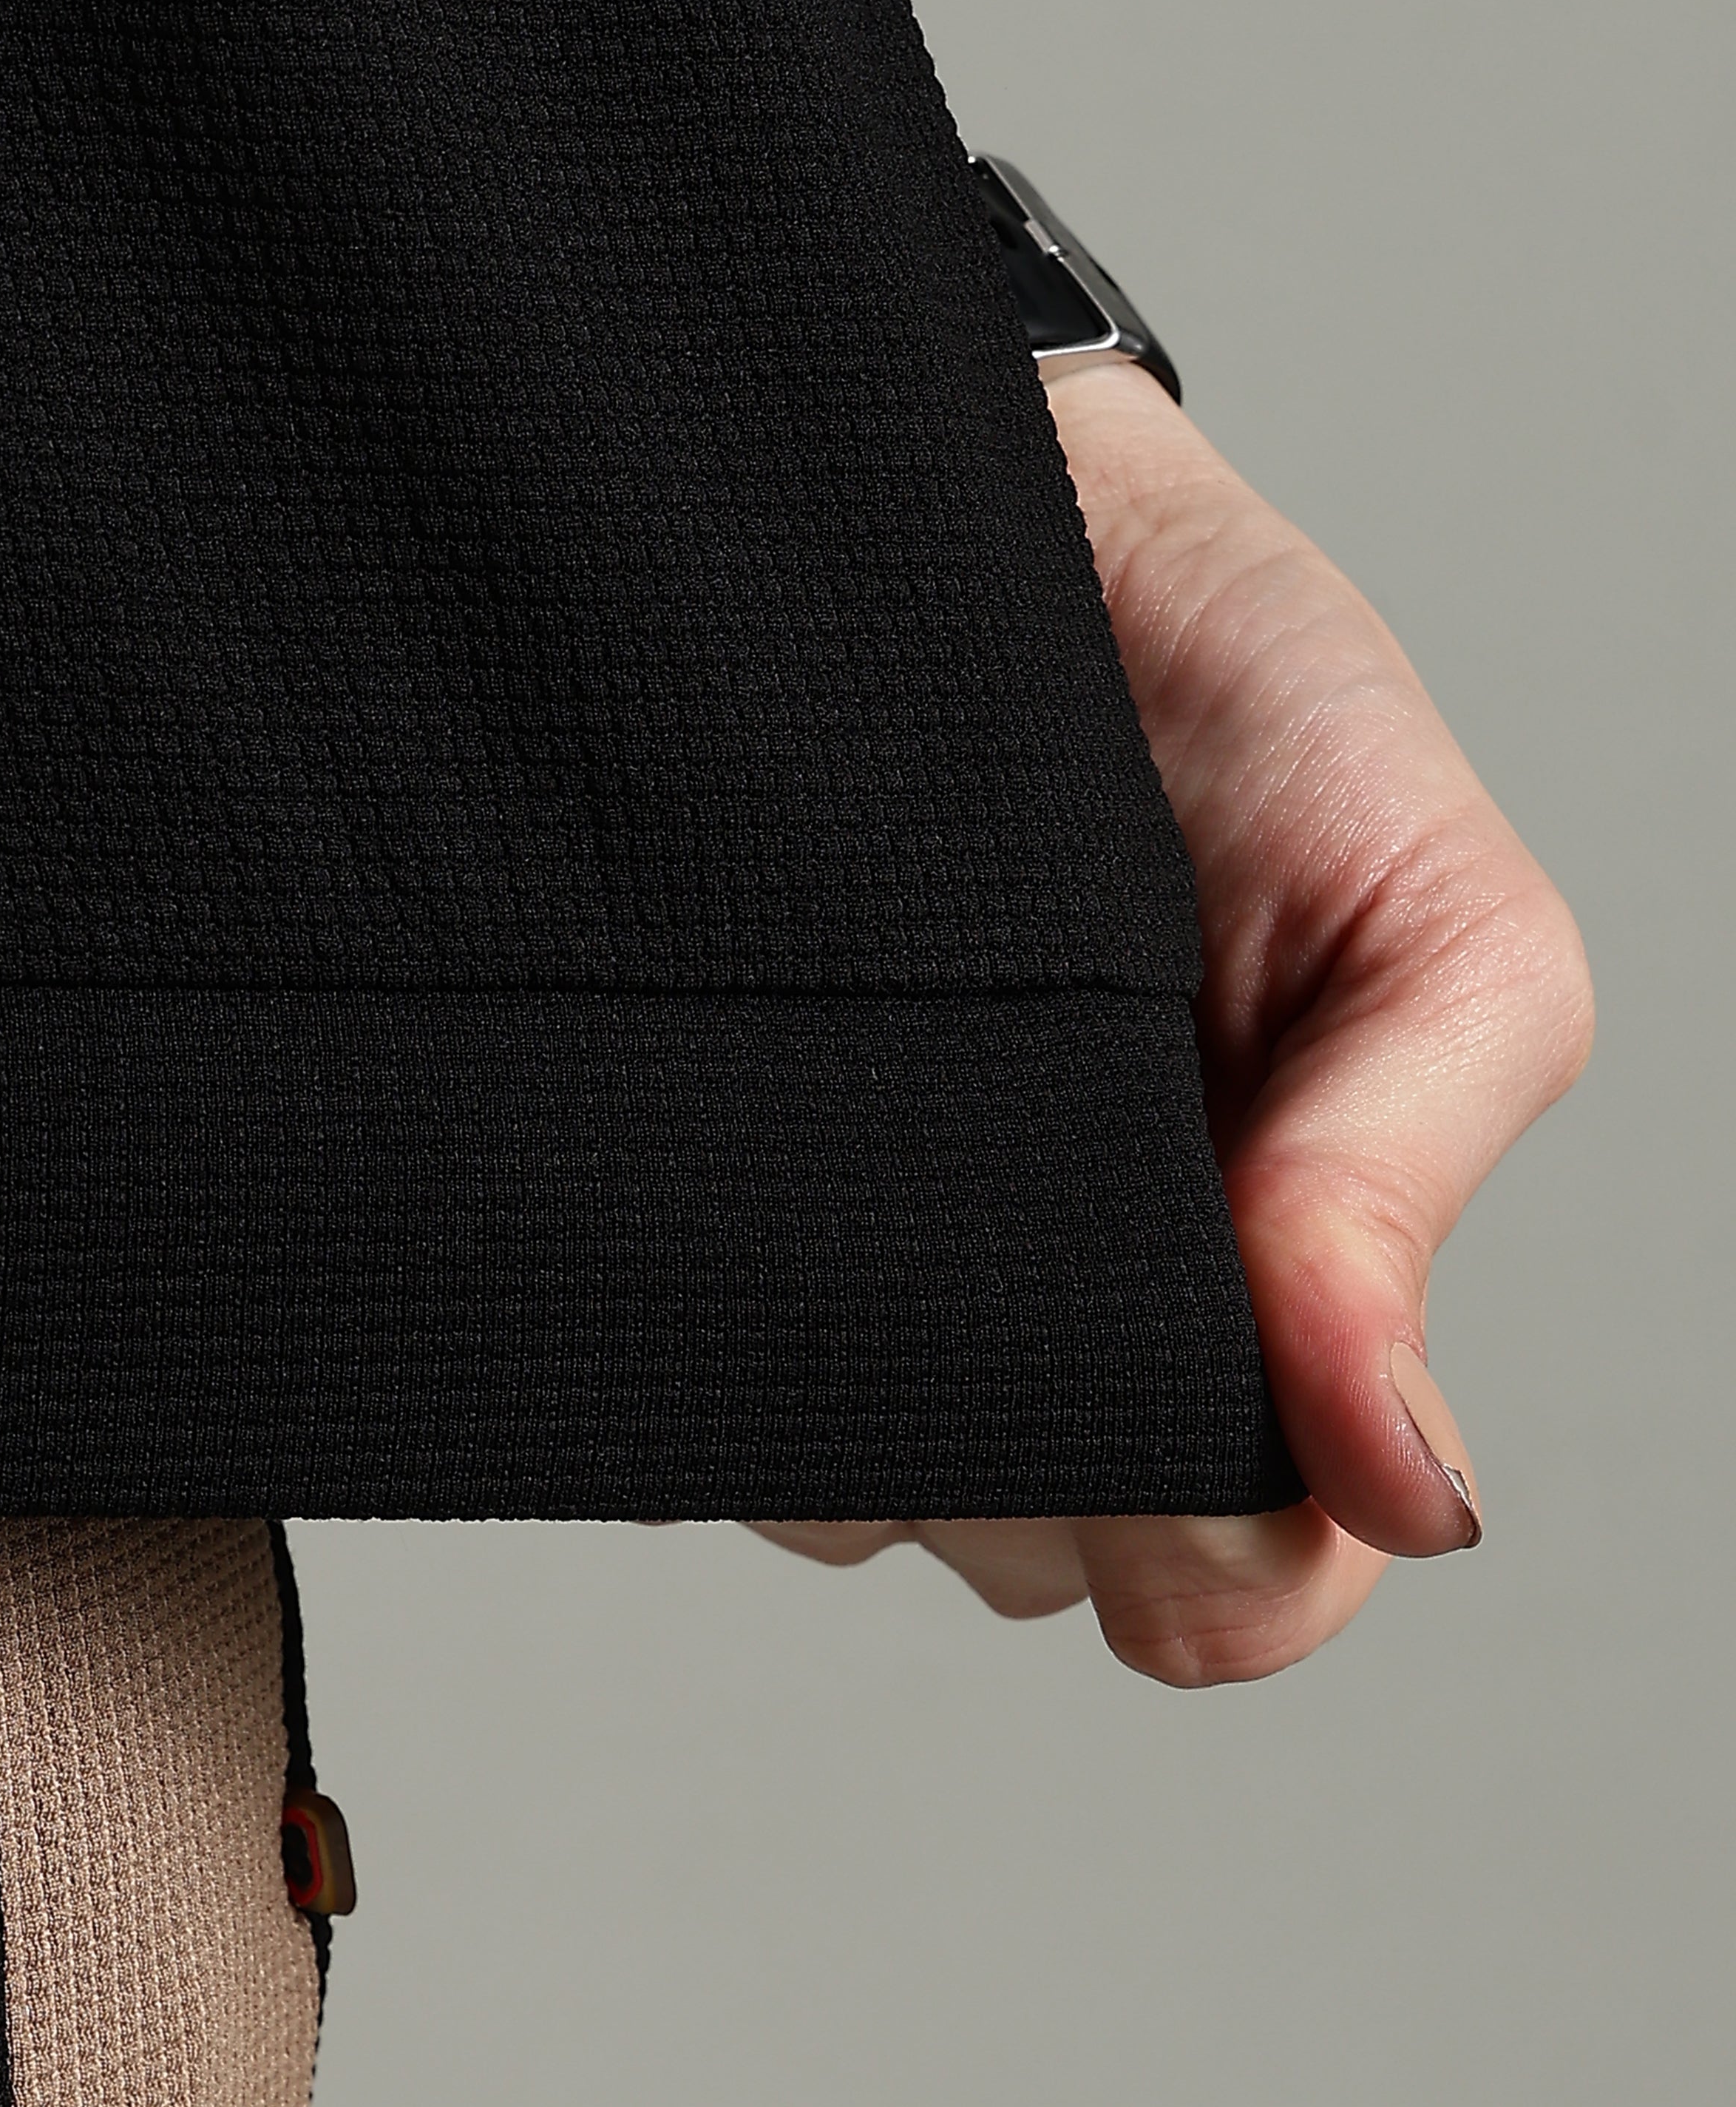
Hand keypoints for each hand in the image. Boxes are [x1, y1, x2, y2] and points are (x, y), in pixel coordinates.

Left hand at [756, 356, 1592, 1684]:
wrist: (1010, 514)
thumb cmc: (1248, 700)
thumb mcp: (1425, 911)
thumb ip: (1409, 1186)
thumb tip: (1412, 1490)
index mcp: (1250, 1304)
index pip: (1226, 1591)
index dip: (1207, 1525)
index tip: (1177, 1297)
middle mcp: (1056, 1325)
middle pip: (1029, 1559)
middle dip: (1026, 1412)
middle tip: (1020, 1134)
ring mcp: (870, 1279)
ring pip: (842, 1491)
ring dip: (853, 1334)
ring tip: (885, 1072)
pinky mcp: (699, 1202)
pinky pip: (681, 1361)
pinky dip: (710, 1261)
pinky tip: (758, 1094)